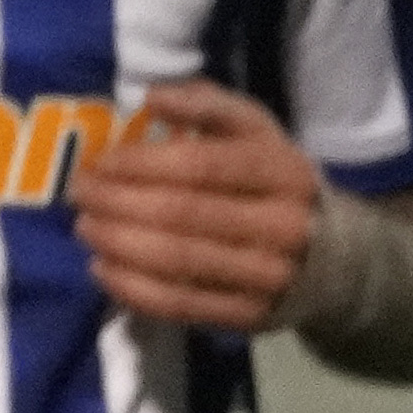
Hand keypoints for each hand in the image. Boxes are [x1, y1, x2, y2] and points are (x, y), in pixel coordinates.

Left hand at [69, 79, 319, 333]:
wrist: (331, 255)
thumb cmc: (272, 182)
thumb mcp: (255, 133)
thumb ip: (208, 106)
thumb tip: (152, 96)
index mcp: (283, 171)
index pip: (202, 164)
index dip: (142, 163)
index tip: (100, 163)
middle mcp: (282, 225)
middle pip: (183, 213)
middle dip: (118, 202)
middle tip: (81, 194)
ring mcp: (267, 275)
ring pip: (177, 261)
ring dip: (117, 244)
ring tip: (85, 228)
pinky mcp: (248, 315)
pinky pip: (179, 303)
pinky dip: (131, 287)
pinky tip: (102, 268)